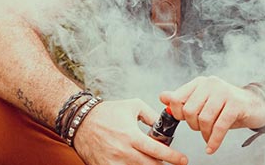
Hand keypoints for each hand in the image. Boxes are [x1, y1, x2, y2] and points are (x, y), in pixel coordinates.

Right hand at [73, 98, 188, 164]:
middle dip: (162, 164)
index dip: (173, 157)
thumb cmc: (107, 113)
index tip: (183, 160)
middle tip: (166, 160)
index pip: (157, 150)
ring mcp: (113, 162)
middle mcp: (123, 151)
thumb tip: (164, 125)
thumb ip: (151, 115)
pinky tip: (135, 162)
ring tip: (150, 160)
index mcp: (131, 135)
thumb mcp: (133, 106)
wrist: (81, 122)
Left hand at [159, 76, 264, 154]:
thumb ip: (183, 99)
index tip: (185, 121)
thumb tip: (162, 96)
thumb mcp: (204, 101)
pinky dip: (214, 141)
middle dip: (193, 126)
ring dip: (205, 134)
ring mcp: (224, 92)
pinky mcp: (235, 104)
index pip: (177, 98)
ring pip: (204, 119)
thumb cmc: (226, 106)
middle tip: (201, 130)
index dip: (178, 114)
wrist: (255, 106)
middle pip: (190, 111)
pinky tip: (211, 148)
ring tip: (209, 137)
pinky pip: (219, 126)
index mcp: (200, 82)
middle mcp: (211, 84)